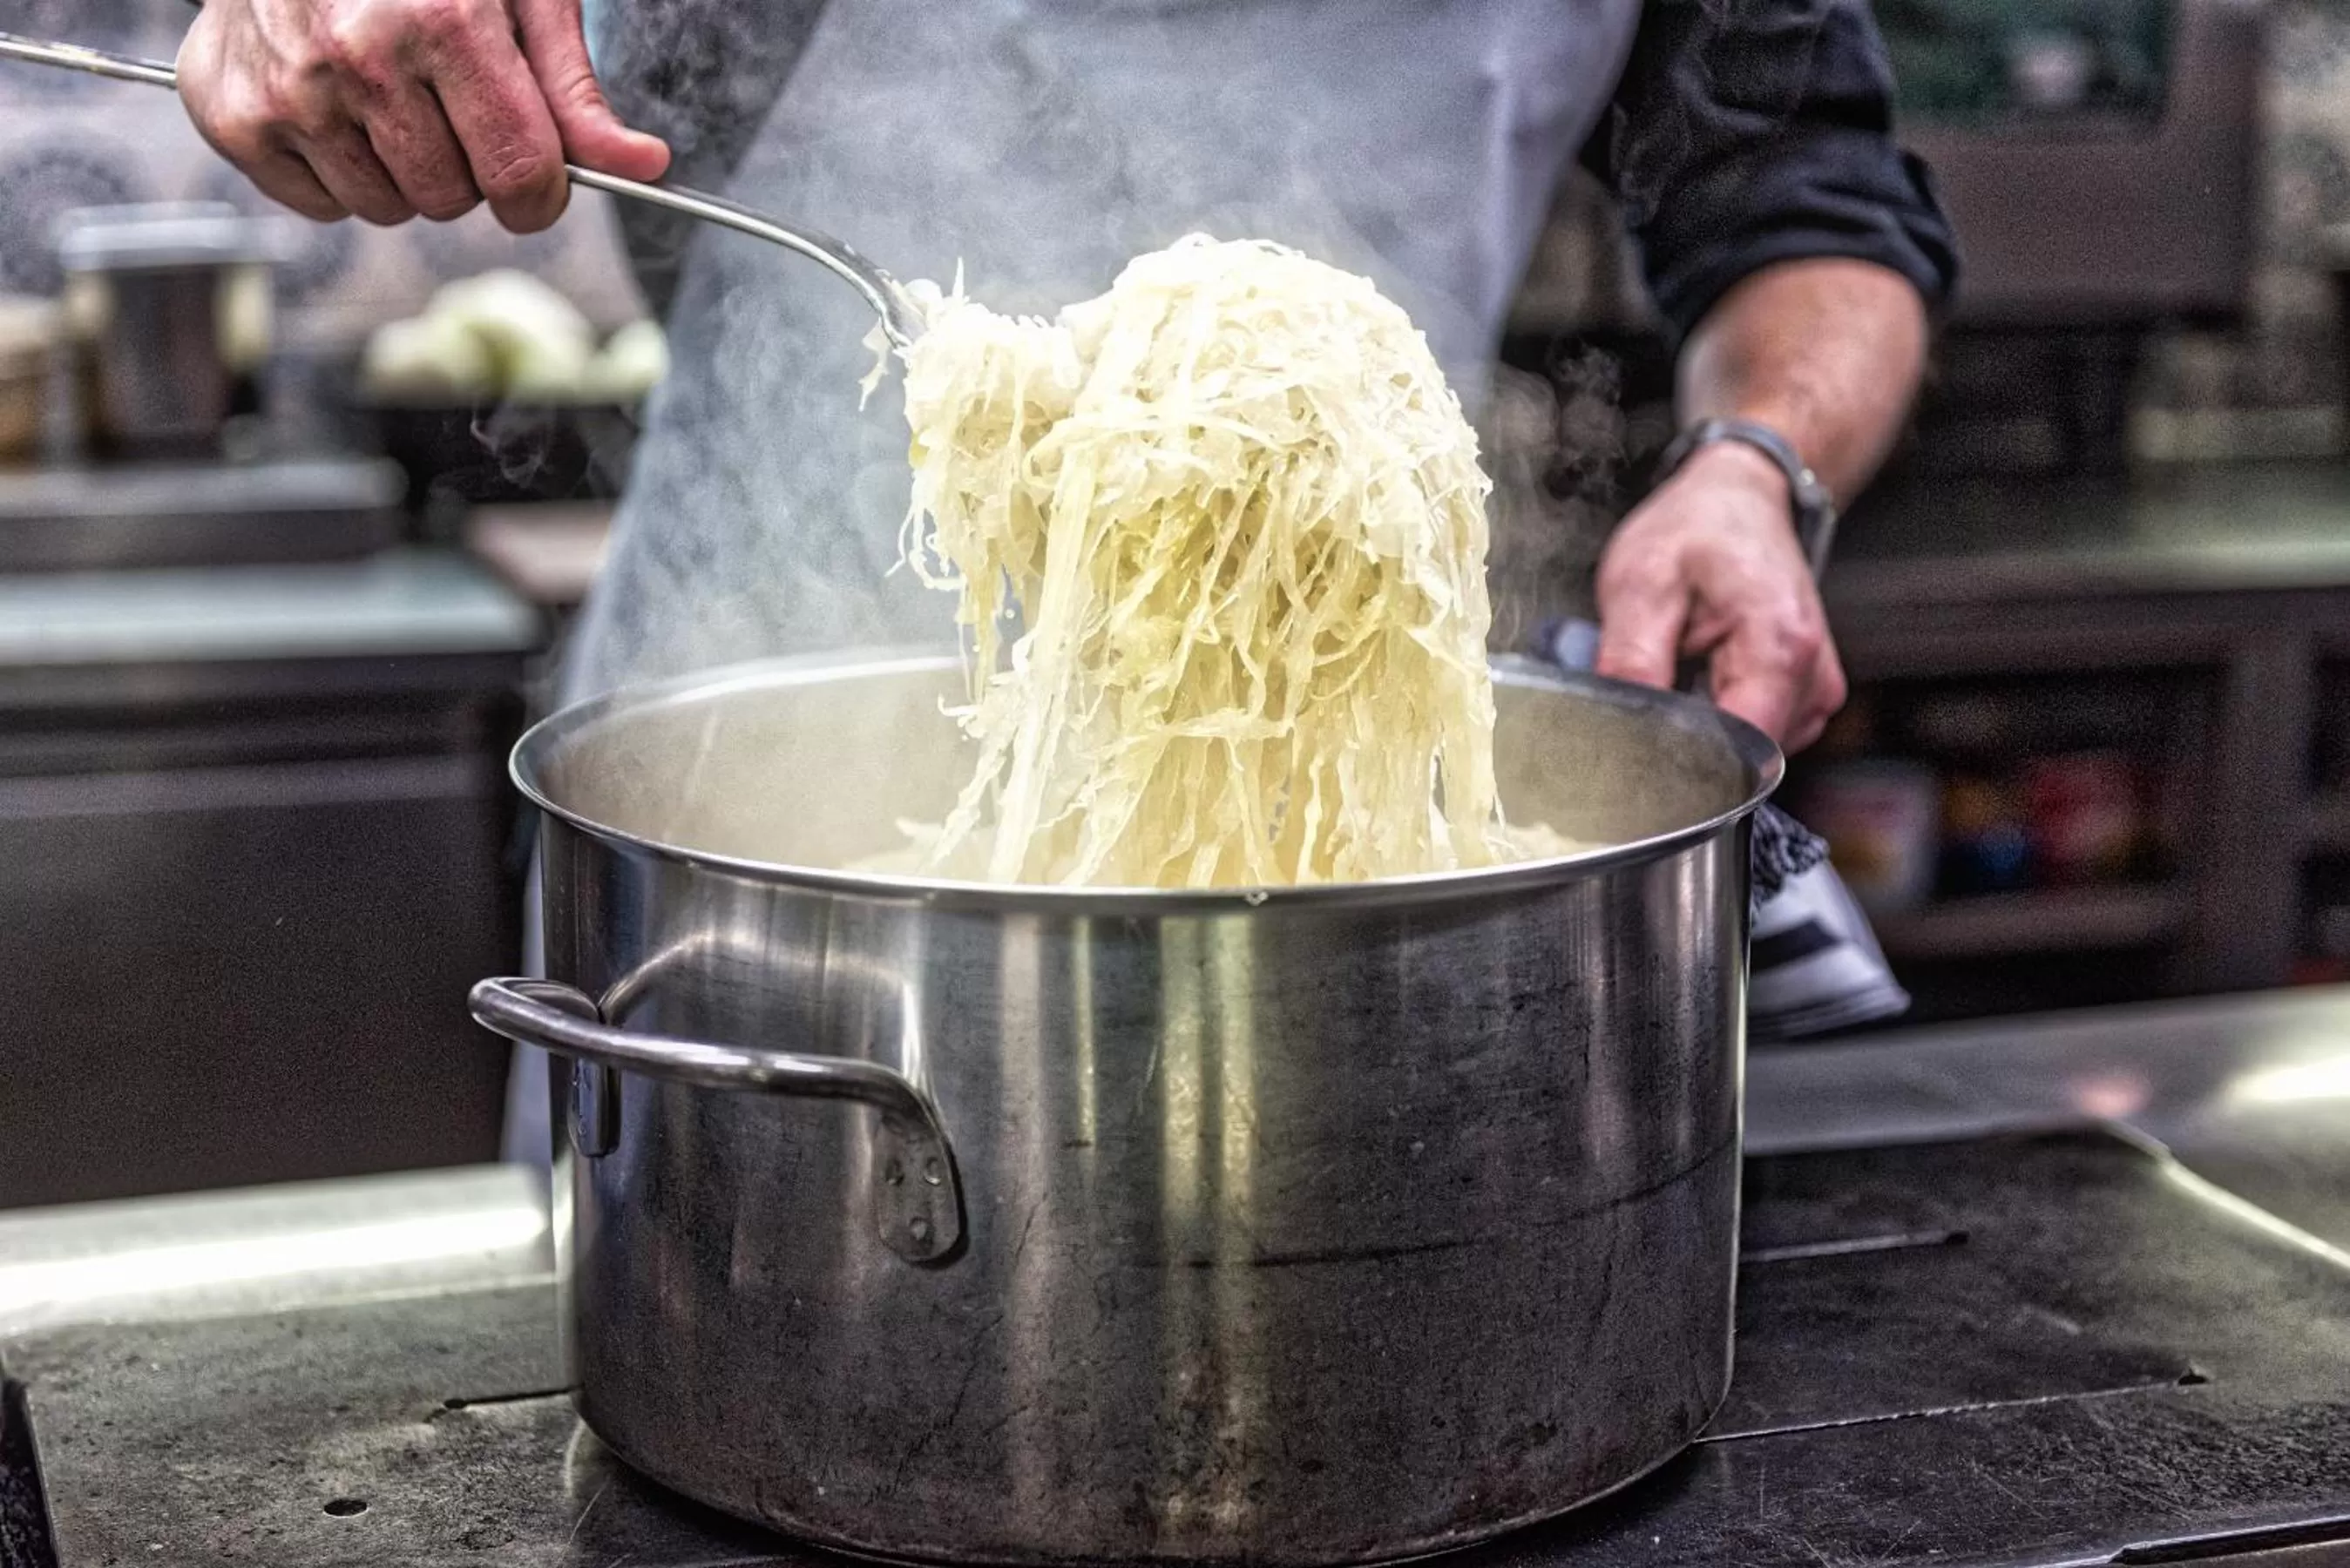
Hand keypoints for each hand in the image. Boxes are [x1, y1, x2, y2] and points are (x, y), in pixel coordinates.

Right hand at [177, 0, 668, 231]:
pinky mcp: (231, 114)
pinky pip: (319, 206)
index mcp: (441, 22)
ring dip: (401, 169)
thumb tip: (644, 165)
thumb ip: (574, 89)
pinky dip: (336, 169)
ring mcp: (286, 89)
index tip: (534, 173)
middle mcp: (355, 57)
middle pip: (453, 200)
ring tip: (384, 90)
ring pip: (386, 209)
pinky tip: (333, 100)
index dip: (540, 189)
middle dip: (466, 166)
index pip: (520, 176)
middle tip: (443, 97)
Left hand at [1594, 441, 1847, 750]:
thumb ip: (1631, 665)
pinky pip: (1757, 731)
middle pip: (1743, 757)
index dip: (1682, 761)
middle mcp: (1813, 676)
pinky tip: (1702, 672)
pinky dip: (1721, 713)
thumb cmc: (1696, 528)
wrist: (1738, 498)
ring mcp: (1815, 688)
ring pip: (1748, 750)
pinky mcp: (1804, 693)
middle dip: (1688, 739)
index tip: (1639, 742)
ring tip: (1682, 665)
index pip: (1737, 752)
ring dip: (1704, 724)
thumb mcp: (1641, 584)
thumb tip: (1621, 735)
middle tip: (1654, 682)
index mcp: (1780, 647)